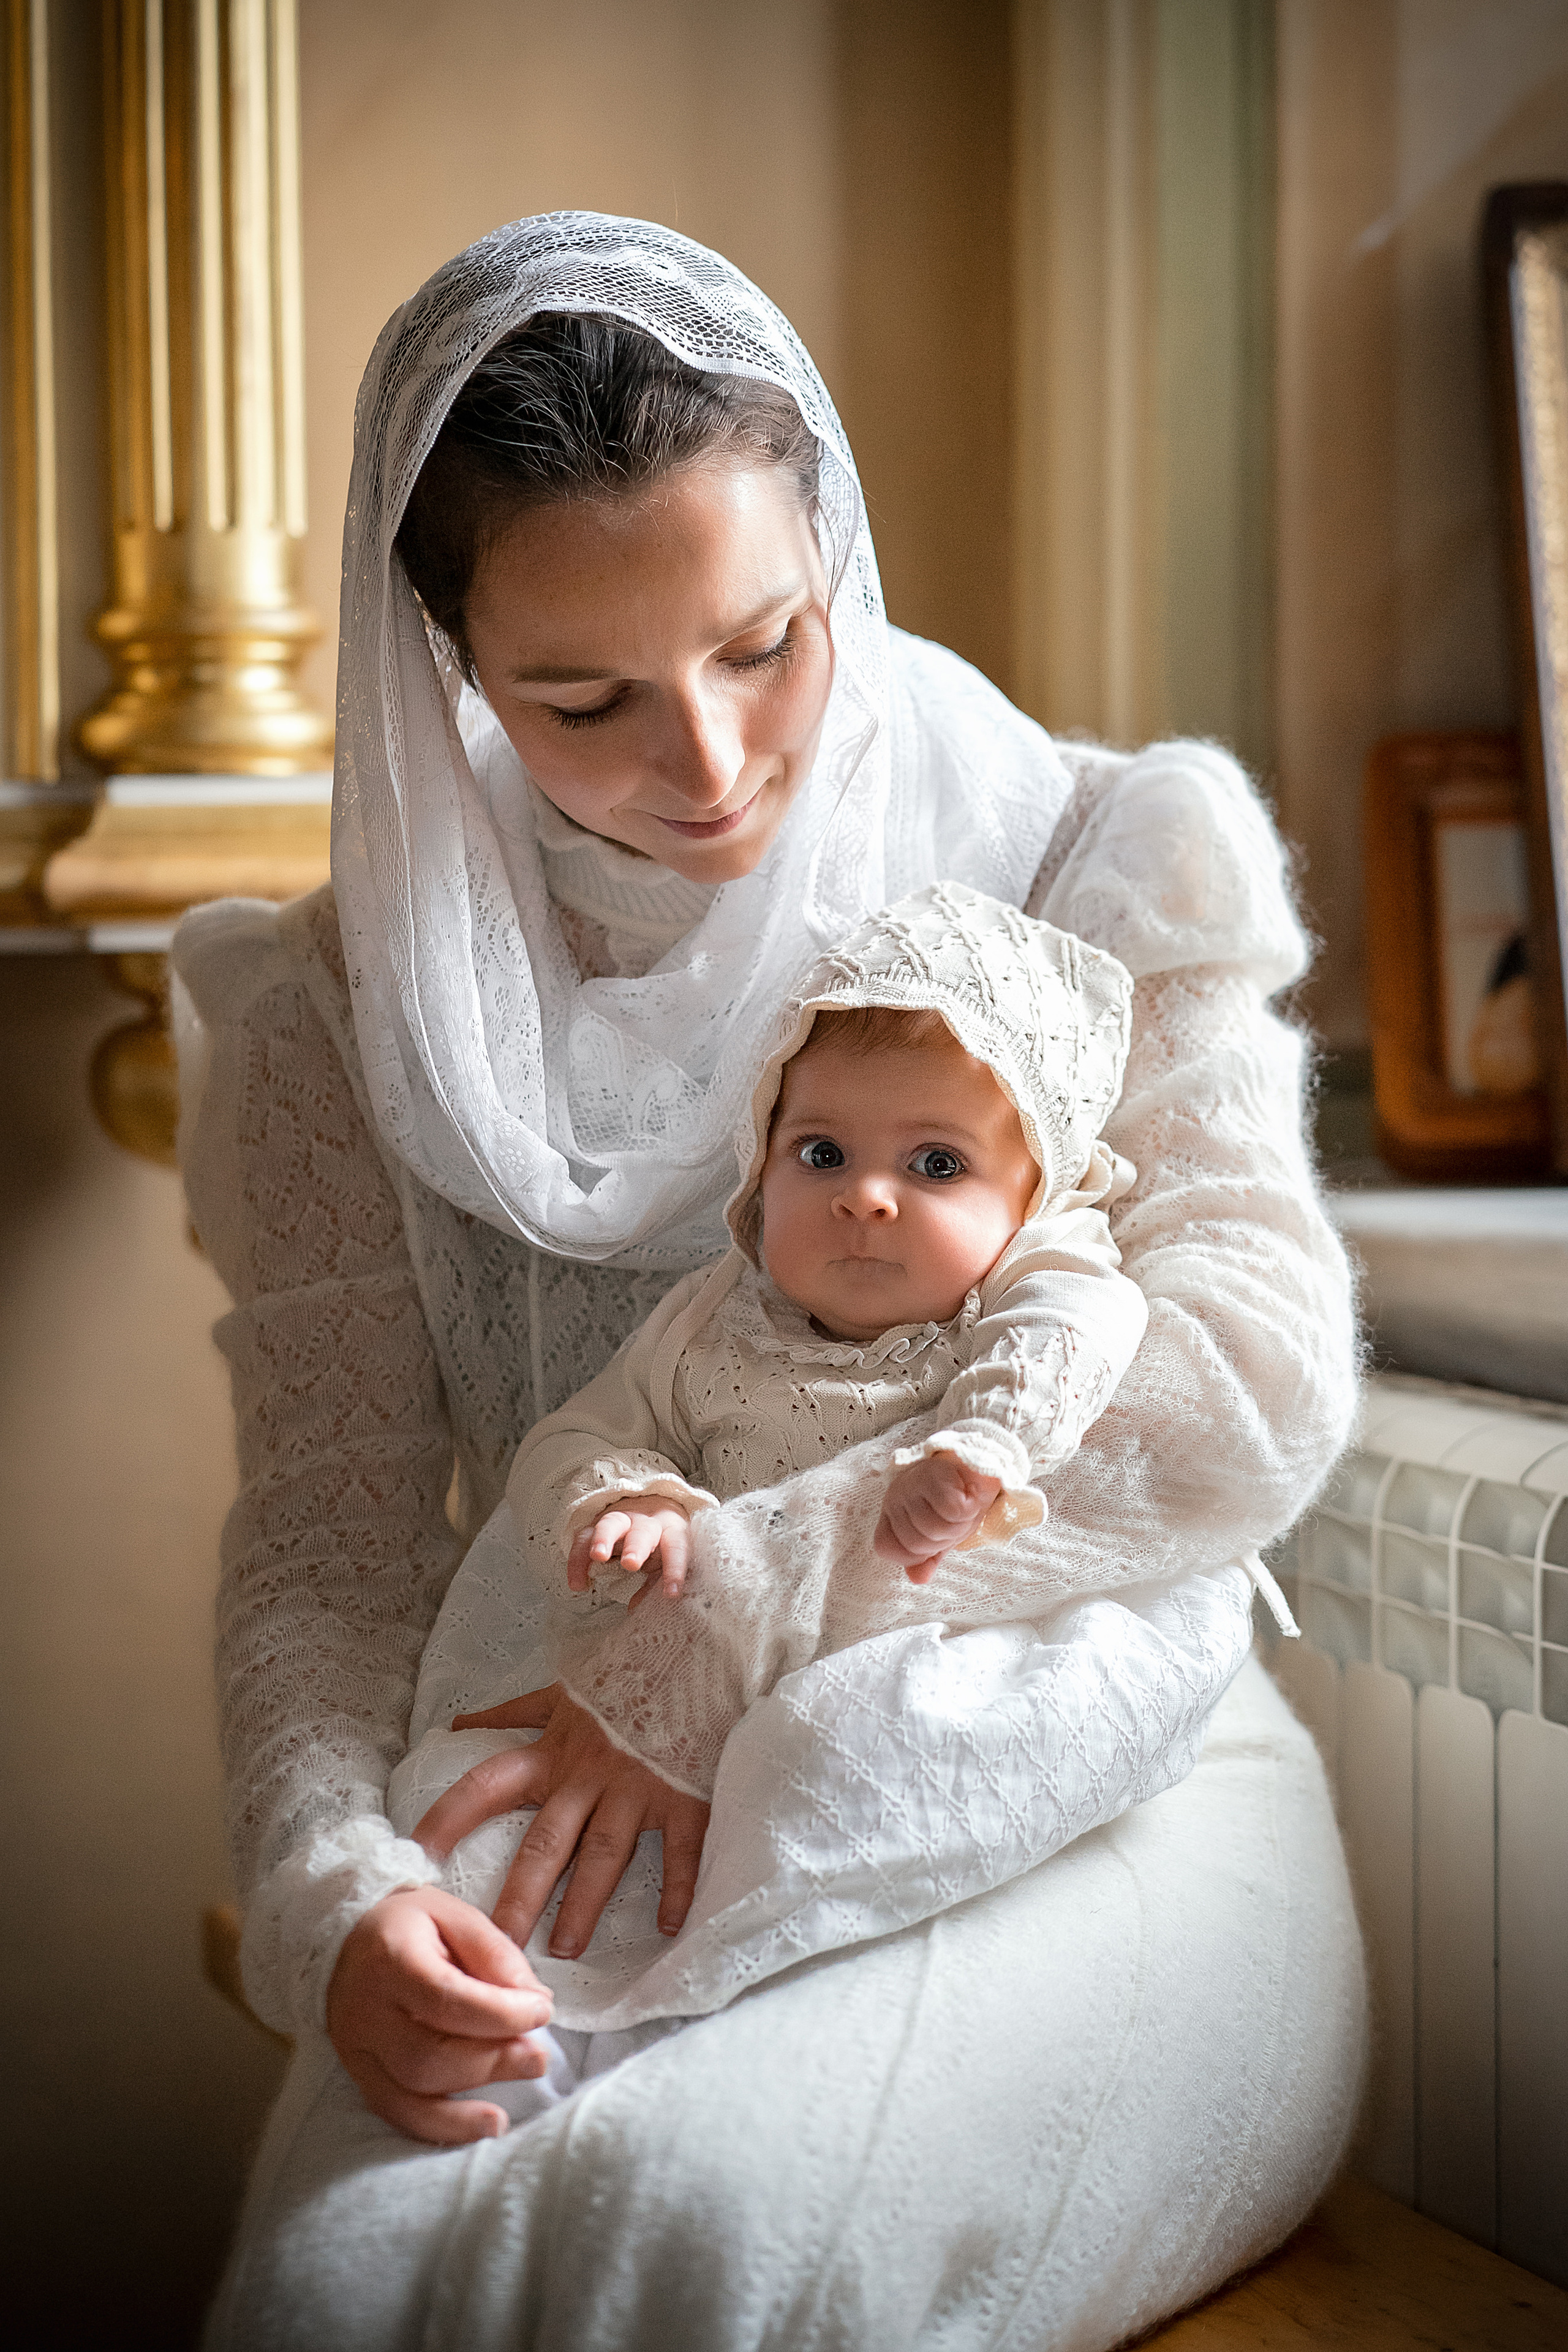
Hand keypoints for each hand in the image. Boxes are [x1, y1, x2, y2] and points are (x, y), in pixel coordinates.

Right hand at [326, 1884, 553, 2144]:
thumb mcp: (454, 1913)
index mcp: (391, 1958)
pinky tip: (483, 2126)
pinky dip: (442, 2126)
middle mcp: (366, 2009)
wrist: (346, 1941)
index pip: (444, 1997)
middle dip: (492, 2061)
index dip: (499, 2013)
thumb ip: (494, 1952)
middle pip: (427, 2054)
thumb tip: (534, 2000)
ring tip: (516, 2090)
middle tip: (538, 2057)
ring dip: (471, 2102)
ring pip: (412, 2091)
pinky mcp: (360, 2074)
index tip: (541, 2012)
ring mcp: (358, 2049)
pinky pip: (397, 2113)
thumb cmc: (410, 1926)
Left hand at [417, 1684, 709, 1960]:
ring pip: (604, 1854)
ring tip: (564, 1949)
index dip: (448, 1819)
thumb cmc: (626, 1676)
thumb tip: (458, 1725)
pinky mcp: (683, 1795)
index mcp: (554, 1750)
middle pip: (546, 1841)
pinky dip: (675, 1887)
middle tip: (497, 1944)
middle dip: (520, 1895)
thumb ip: (512, 1713)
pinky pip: (678, 1848)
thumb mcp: (563, 1691)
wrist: (697, 1650)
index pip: (487, 1786)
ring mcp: (637, 1786)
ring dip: (584, 1904)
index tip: (417, 1857)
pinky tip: (667, 1926)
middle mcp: (589, 1773)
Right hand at [568, 1502, 691, 1598]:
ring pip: (611, 1524)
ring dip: (603, 1540)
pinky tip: (577, 1583)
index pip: (675, 1548)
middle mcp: (645, 1522)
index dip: (674, 1570)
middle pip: (642, 1531)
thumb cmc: (660, 1540)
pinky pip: (584, 1538)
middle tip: (631, 1564)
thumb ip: (656, 1583)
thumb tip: (637, 1608)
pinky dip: (578, 1560)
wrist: (647, 1505)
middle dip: (636, 1547)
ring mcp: (620, 1520)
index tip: (672, 1593)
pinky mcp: (596, 1524)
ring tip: (598, 1557)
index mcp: (670, 1531)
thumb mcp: (665, 1560)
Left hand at [873, 1453, 1002, 1582]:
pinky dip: (968, 1509)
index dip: (914, 1555)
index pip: (886, 1547)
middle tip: (956, 1519)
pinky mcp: (933, 1473)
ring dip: (959, 1524)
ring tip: (963, 1505)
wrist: (980, 1467)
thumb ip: (929, 1558)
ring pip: (934, 1528)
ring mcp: (910, 1484)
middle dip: (944, 1539)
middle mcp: (894, 1498)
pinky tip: (969, 1494)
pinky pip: (952, 1511)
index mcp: (892, 1515)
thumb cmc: (958, 1499)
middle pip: (915, 1543)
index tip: (936, 1540)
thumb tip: (918, 1579)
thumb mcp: (943, 1535)